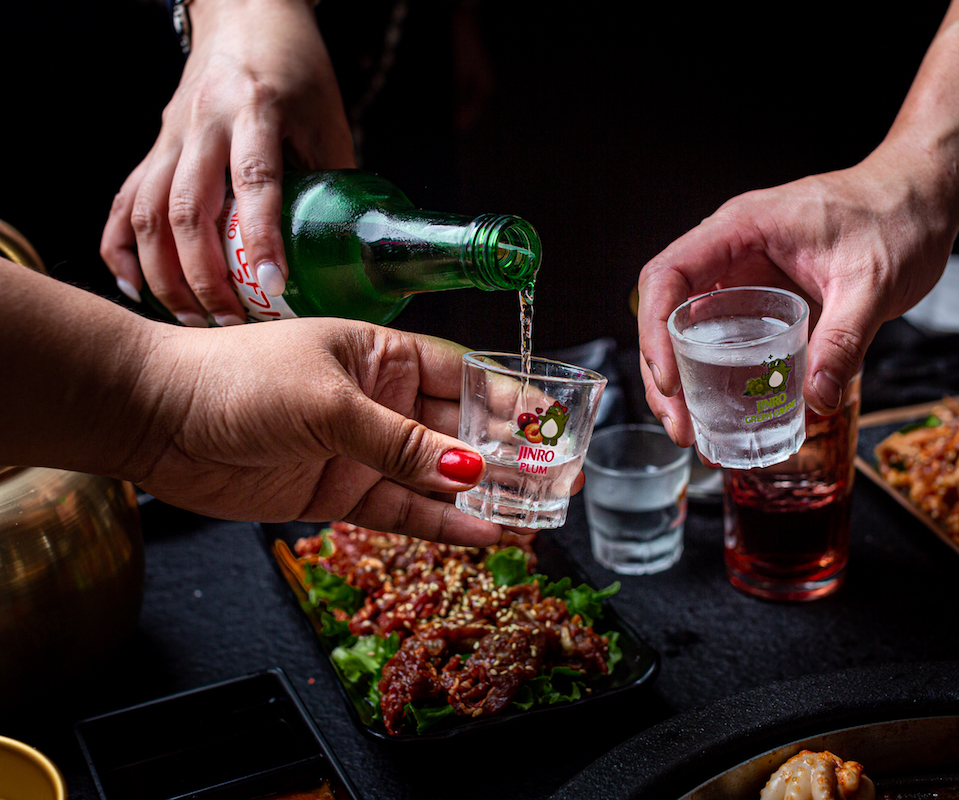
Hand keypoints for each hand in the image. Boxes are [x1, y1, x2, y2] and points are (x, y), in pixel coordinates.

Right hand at [100, 0, 353, 326]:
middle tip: (229, 323)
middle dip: (204, 277)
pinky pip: (123, 201)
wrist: (246, 12)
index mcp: (256, 110)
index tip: (273, 288)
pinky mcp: (154, 145)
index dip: (260, 240)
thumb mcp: (328, 118)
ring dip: (164, 274)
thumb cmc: (298, 69)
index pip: (255, 183)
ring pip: (146, 212)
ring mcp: (171, 135)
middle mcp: (204, 123)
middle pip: (186, 210)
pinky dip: (121, 248)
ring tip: (193, 317)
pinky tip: (134, 285)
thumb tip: (350, 254)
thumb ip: (333, 181)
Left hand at [126, 318, 542, 545]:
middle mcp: (381, 402)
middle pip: (461, 431)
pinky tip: (485, 534)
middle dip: (511, 456)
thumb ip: (400, 442)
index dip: (511, 400)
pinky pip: (405, 511)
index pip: (464, 376)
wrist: (158, 419)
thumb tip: (469, 470)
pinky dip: (443, 525)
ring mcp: (364, 451)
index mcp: (382, 356)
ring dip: (486, 497)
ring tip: (538, 516)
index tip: (554, 423)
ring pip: (440, 477)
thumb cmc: (237, 379)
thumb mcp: (328, 402)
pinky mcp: (342, 494)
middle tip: (561, 480)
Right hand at [637, 151, 955, 444]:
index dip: (654, 330)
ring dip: (684, 382)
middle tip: (680, 426)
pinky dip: (719, 377)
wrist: (924, 200)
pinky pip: (728, 339)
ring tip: (693, 432)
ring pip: (691, 330)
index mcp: (742, 229)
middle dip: (663, 373)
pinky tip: (728, 415)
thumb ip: (844, 340)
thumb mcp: (872, 282)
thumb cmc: (897, 217)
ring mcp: (746, 276)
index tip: (668, 380)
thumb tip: (816, 400)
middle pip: (669, 312)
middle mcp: (732, 251)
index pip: (668, 275)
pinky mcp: (767, 299)